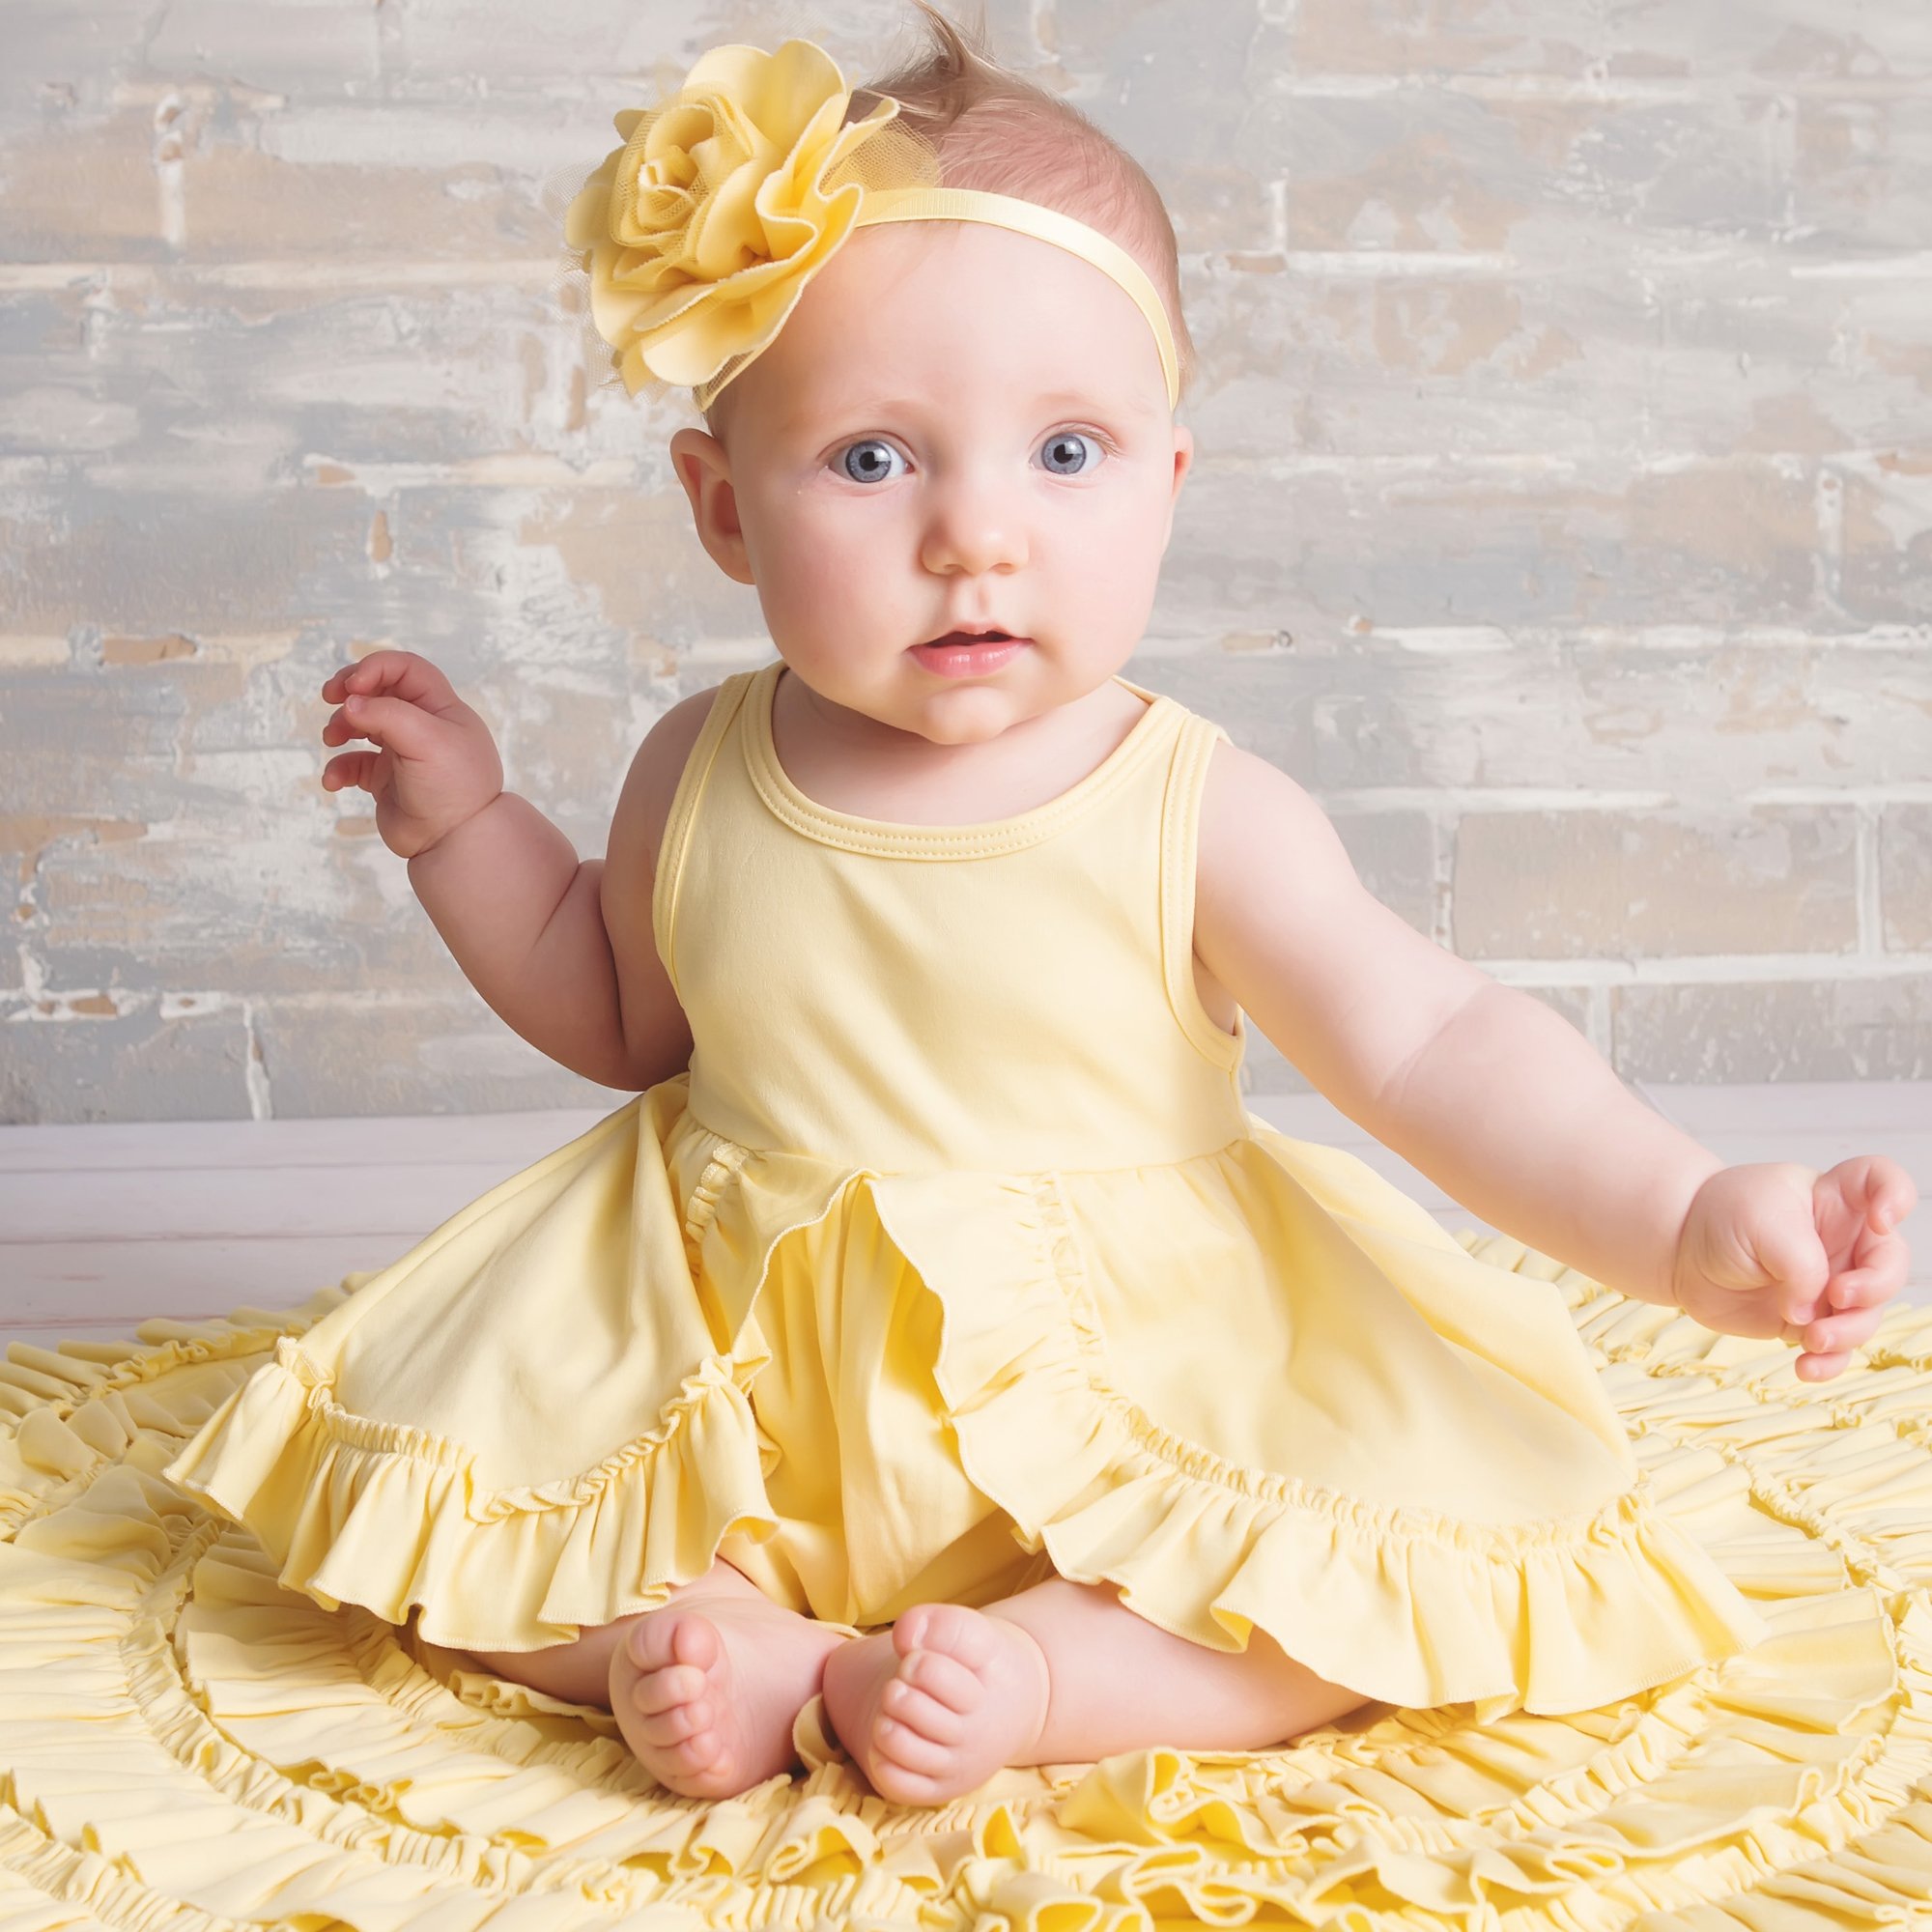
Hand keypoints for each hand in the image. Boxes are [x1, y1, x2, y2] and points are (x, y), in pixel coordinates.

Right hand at [320, 650, 504, 859]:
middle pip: (379, 691)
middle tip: (330, 697)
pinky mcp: (385, 780)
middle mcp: (423, 726)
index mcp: (442, 709)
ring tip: (332, 739)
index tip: (353, 686)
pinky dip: (337, 768)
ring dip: (340, 726)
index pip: (406, 669)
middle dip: (351, 691)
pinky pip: (353, 764)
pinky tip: (333, 781)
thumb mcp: (428, 740)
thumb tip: (349, 703)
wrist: (457, 843)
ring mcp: (402, 753)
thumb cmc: (454, 788)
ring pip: (361, 724)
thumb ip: (386, 715)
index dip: (375, 668)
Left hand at [1669, 1158, 1917, 1380]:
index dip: (1895, 1197)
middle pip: (1889, 1264)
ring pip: (1866, 1315)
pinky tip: (1806, 1368)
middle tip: (1837, 1295)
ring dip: (1847, 1333)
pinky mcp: (1812, 1320)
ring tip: (1812, 1339)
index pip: (1883, 1181)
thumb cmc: (1723, 1218)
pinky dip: (1827, 1364)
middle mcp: (1845, 1243)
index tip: (1879, 1220)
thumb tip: (1811, 1314)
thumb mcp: (1759, 1223)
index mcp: (1836, 1198)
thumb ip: (1798, 1264)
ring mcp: (1832, 1284)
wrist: (1684, 1251)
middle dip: (1875, 1287)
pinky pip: (1836, 1349)